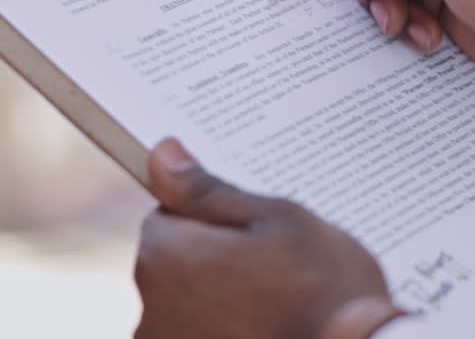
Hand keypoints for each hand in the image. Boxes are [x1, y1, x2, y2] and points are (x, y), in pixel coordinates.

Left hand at [135, 139, 403, 338]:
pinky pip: (205, 332)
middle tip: (277, 268)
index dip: (217, 219)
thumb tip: (162, 154)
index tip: (258, 233)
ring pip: (192, 303)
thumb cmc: (323, 291)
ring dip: (224, 299)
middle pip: (177, 263)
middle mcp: (151, 310)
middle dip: (218, 259)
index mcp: (166, 257)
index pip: (170, 215)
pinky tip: (272, 328)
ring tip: (280, 305)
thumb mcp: (277, 219)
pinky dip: (231, 329)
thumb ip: (210, 190)